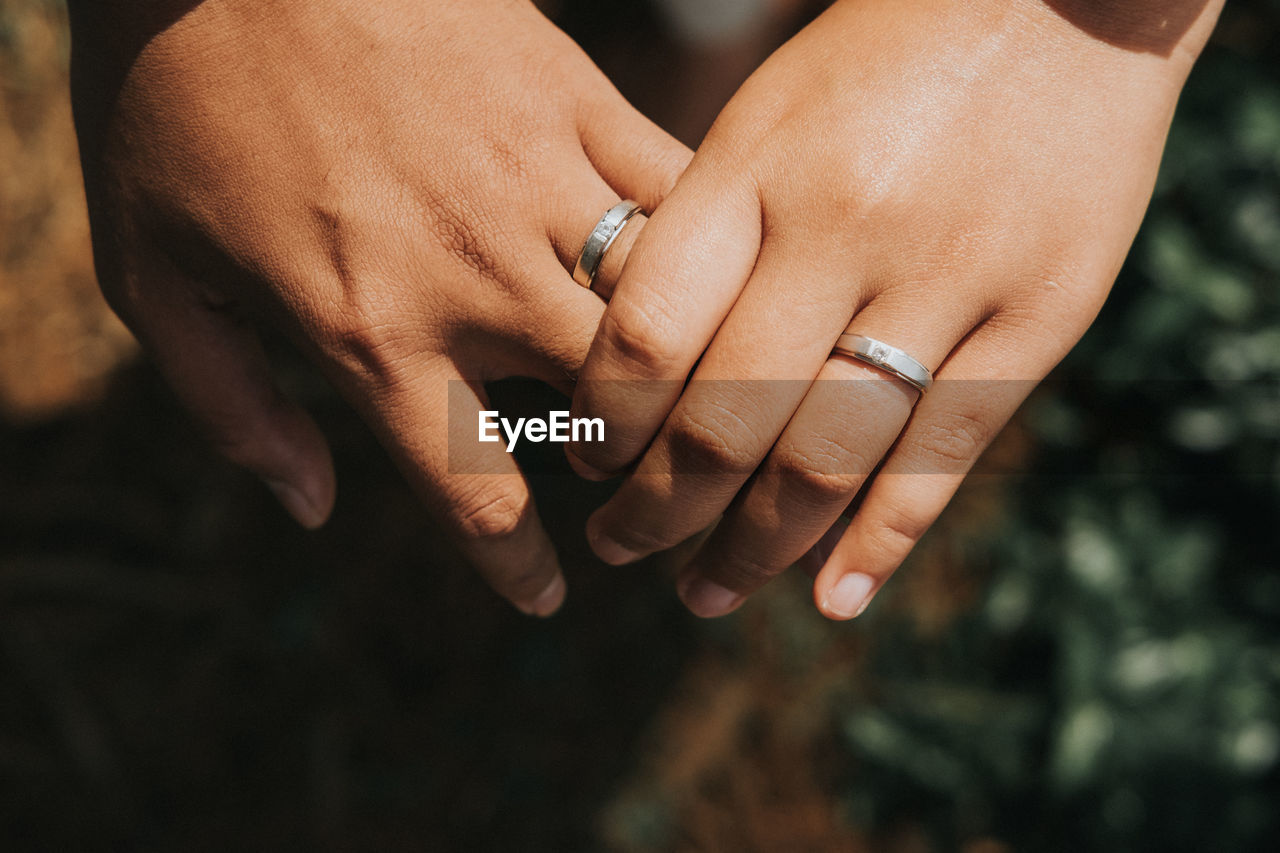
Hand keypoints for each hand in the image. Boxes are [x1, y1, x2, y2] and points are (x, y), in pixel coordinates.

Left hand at [68, 0, 688, 614]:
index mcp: (370, 334)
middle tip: (639, 498)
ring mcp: (538, 187)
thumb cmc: (174, 96)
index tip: (547, 593)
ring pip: (665, 312)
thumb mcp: (148, 271)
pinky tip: (710, 269)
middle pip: (608, 411)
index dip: (517, 563)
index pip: (473, 489)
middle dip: (638, 473)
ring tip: (687, 398)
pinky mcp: (576, 101)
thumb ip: (230, 406)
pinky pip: (674, 193)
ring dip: (686, 370)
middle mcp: (475, 280)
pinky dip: (700, 245)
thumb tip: (313, 503)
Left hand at [567, 0, 1221, 617]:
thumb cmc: (879, 62)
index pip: (646, 338)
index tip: (589, 464)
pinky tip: (833, 598)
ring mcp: (949, 277)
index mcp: (754, 173)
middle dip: (658, 507)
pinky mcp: (1040, 316)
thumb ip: (701, 234)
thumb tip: (631, 364)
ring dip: (754, 547)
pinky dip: (885, 542)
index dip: (604, 425)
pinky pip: (946, 455)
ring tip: (706, 593)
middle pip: (726, 418)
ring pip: (827, 456)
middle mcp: (843, 230)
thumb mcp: (762, 119)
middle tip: (623, 546)